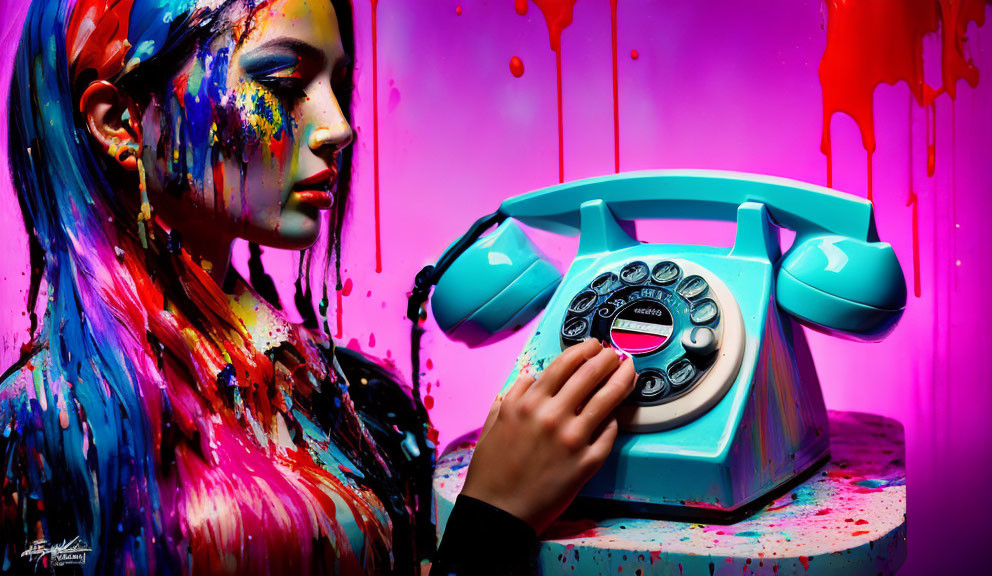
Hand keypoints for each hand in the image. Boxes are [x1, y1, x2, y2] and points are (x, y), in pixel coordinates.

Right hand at [460, 338, 636, 534]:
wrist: (498, 512)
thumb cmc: (492, 470)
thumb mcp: (492, 423)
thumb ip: (513, 396)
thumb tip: (531, 377)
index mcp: (527, 403)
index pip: (564, 364)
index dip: (583, 350)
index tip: (593, 345)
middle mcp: (552, 415)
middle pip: (590, 374)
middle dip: (607, 358)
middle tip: (615, 354)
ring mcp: (572, 439)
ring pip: (608, 398)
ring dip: (622, 379)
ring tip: (629, 371)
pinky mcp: (587, 462)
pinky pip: (609, 432)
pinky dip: (613, 419)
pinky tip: (615, 414)